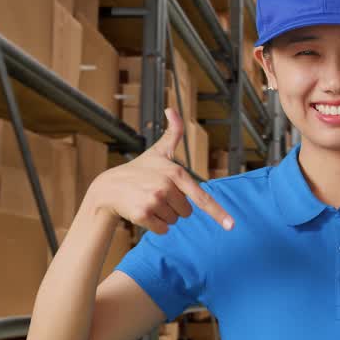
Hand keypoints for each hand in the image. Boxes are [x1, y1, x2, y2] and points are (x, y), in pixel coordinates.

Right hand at [88, 108, 233, 234]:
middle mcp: (166, 186)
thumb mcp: (158, 151)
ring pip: (174, 221)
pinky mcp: (142, 214)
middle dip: (175, 207)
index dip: (218, 212)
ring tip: (149, 201)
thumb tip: (172, 109)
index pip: (201, 197)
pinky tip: (143, 211)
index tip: (231, 225)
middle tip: (157, 194)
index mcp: (175, 172)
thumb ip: (173, 132)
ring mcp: (153, 200)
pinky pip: (162, 230)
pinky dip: (156, 225)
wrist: (108, 188)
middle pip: (187, 212)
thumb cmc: (139, 170)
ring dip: (164, 216)